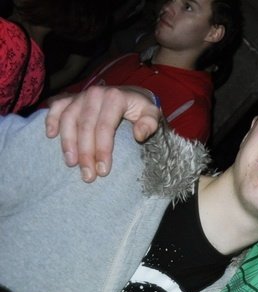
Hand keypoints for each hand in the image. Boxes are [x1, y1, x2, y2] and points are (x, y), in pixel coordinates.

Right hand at [44, 86, 160, 181]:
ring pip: (68, 119)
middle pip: (85, 126)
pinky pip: (57, 107)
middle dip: (85, 154)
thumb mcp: (151, 113)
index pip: (105, 127)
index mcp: (114, 98)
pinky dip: (51, 120)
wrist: (130, 94)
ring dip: (67, 143)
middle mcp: (95, 94)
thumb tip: (139, 135)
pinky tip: (50, 136)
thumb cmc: (140, 108)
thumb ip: (149, 123)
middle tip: (88, 175)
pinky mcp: (70, 98)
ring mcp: (80, 95)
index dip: (103, 150)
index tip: (103, 171)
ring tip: (71, 163)